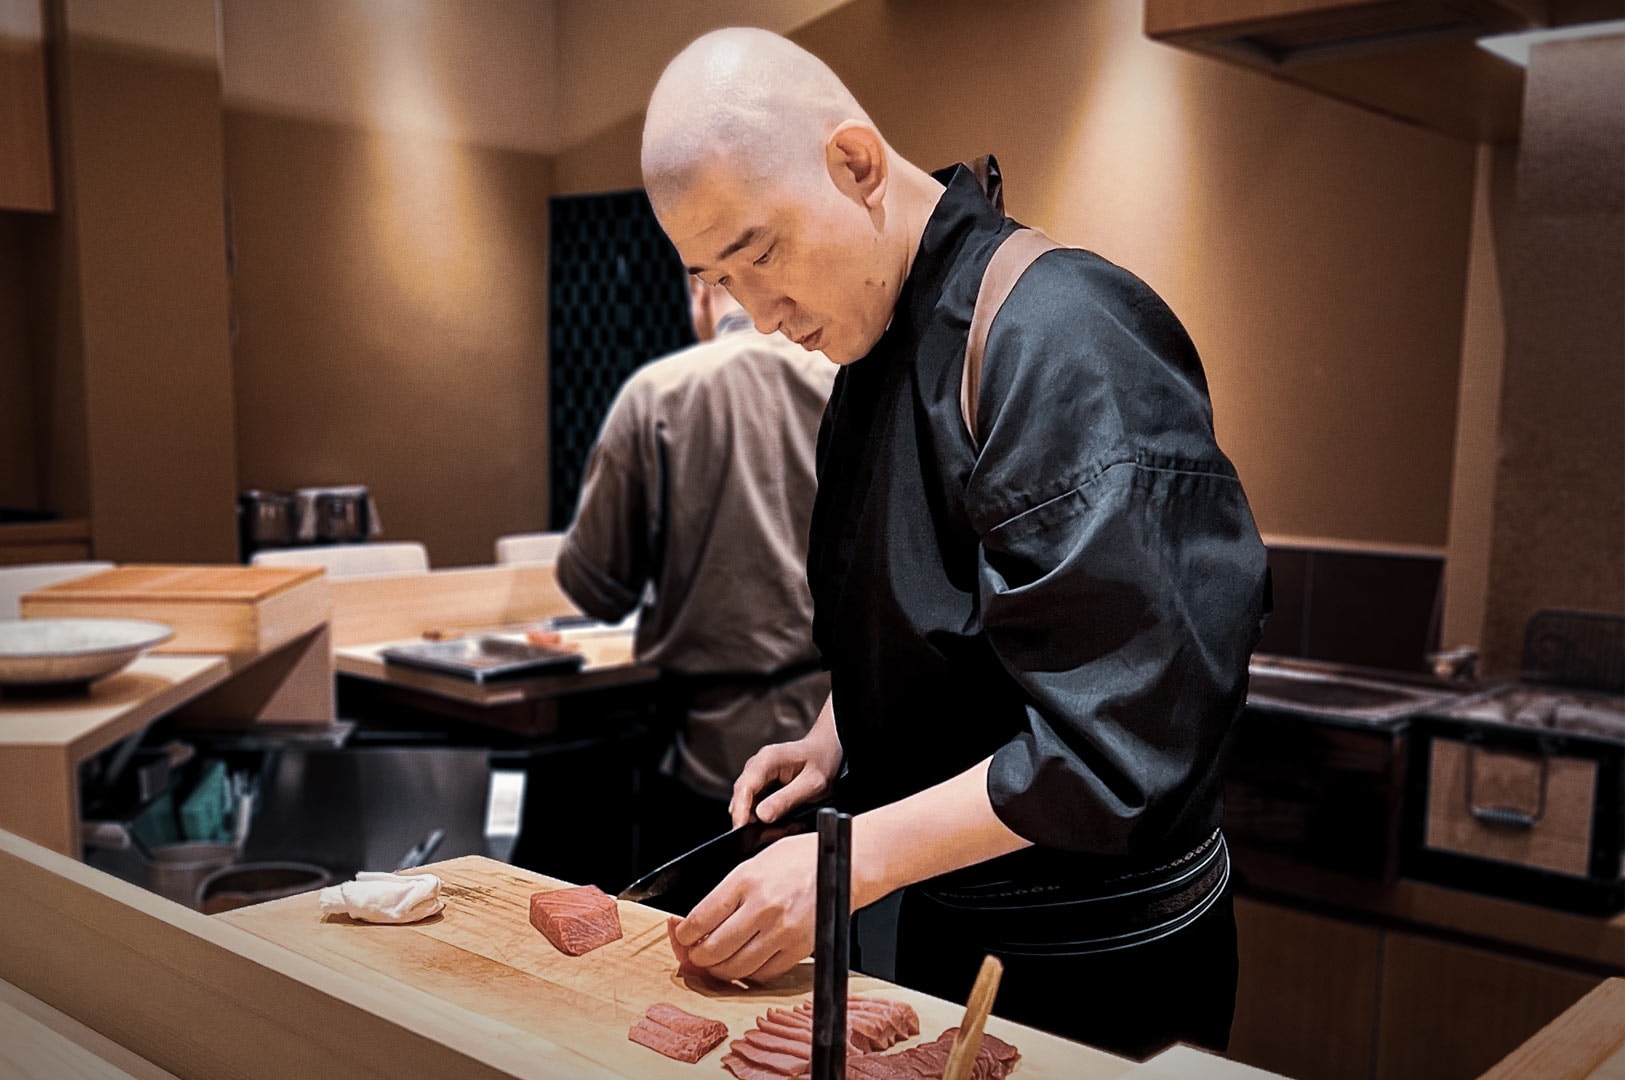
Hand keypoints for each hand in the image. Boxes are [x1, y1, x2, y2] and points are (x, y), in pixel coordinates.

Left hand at [673, 832, 818, 982]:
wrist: (842, 865)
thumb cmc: (799, 859)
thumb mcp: (754, 862)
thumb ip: (728, 892)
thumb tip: (699, 921)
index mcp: (747, 880)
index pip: (701, 918)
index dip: (684, 934)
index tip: (682, 937)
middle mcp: (763, 907)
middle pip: (715, 948)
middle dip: (697, 957)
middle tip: (694, 955)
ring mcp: (782, 931)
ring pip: (736, 967)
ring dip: (719, 970)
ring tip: (715, 964)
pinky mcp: (799, 949)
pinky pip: (763, 974)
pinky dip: (748, 975)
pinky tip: (743, 966)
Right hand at [729, 727, 840, 826]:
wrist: (825, 753)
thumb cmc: (821, 762)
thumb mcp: (811, 784)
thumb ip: (787, 799)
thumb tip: (762, 816)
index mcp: (767, 760)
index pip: (744, 787)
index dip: (741, 811)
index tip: (741, 830)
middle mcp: (756, 766)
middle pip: (741, 799)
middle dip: (752, 821)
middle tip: (776, 833)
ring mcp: (756, 777)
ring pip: (746, 806)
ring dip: (760, 822)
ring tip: (786, 827)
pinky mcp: (759, 787)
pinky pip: (754, 807)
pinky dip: (765, 819)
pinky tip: (784, 822)